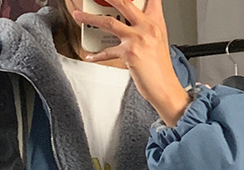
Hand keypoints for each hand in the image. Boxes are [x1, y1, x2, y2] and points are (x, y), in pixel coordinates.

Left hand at [71, 0, 189, 126]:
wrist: (165, 87)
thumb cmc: (160, 68)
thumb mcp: (158, 40)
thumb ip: (146, 27)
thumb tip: (130, 21)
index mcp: (155, 21)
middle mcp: (147, 27)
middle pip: (124, 2)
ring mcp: (137, 39)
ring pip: (109, 22)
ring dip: (90, 18)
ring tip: (78, 16)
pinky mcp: (129, 53)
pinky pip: (107, 52)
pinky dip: (97, 55)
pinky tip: (90, 56)